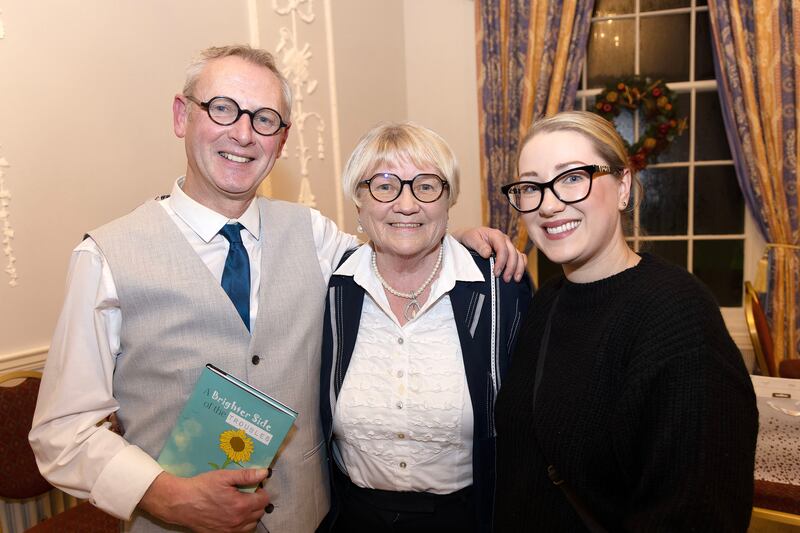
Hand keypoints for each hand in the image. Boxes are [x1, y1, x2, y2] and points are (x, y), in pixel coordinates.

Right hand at [139, 469, 269, 532]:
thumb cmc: (201, 487)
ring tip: (242, 504)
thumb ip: (246, 475)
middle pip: (259, 513)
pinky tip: (234, 515)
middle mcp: (238, 521)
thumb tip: (264, 473)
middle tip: (247, 494)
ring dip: (251, 515)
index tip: (255, 487)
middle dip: (257, 502)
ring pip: (251, 525)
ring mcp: (229, 531)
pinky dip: (242, 525)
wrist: (181, 502)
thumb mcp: (224, 476)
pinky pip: (240, 532)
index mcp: (241, 505)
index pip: (264, 501)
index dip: (261, 491)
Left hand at [455, 227, 526, 281]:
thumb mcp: (471, 239)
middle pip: (513, 253)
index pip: (503, 249)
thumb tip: (488, 254)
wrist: (469, 237)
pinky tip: (518, 274)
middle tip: (505, 279)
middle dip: (511, 267)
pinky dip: (522, 265)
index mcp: (495, 235)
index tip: (496, 272)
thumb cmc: (470, 237)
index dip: (501, 262)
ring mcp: (508, 245)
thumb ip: (479, 245)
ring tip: (515, 279)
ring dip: (518, 268)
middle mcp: (504, 239)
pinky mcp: (509, 251)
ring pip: (519, 256)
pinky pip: (520, 257)